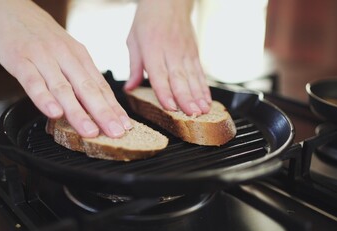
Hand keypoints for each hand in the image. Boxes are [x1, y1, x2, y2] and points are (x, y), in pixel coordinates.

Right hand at [0, 0, 131, 137]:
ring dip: (77, 112)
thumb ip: (80, 77)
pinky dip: (44, 99)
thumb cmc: (43, 38)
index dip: (114, 108)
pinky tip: (54, 113)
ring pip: (63, 88)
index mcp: (80, 56)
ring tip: (89, 131)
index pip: (101, 86)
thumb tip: (98, 105)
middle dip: (103, 113)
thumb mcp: (68, 52)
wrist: (12, 11)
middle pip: (87, 89)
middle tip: (115, 132)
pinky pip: (33, 82)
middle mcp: (65, 57)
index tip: (125, 126)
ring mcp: (43, 58)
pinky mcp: (21, 60)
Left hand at [124, 0, 211, 115]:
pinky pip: (199, 73)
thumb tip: (128, 89)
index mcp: (152, 49)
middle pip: (179, 79)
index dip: (165, 92)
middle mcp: (171, 52)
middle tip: (192, 114)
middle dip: (186, 99)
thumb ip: (133, 67)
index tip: (170, 107)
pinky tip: (207, 100)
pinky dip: (204, 88)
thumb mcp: (133, 41)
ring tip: (203, 111)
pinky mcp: (194, 53)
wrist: (169, 1)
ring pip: (193, 77)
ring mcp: (185, 53)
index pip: (159, 75)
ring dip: (199, 96)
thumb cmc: (148, 20)